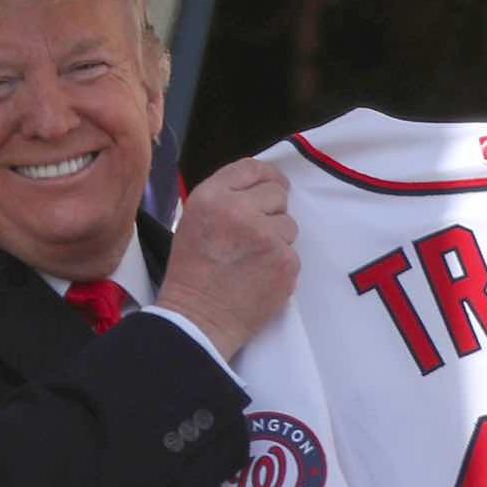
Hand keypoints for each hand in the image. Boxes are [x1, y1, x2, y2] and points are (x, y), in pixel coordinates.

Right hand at [155, 159, 299, 359]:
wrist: (200, 317)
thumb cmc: (193, 271)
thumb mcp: (195, 219)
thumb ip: (225, 198)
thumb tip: (260, 187)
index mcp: (212, 196)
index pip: (252, 168)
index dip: (267, 177)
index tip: (272, 187)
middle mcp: (240, 210)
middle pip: (277, 193)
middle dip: (272, 210)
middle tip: (258, 232)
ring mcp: (266, 236)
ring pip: (289, 224)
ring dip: (278, 238)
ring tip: (255, 258)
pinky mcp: (285, 261)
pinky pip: (293, 252)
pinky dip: (281, 264)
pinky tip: (261, 275)